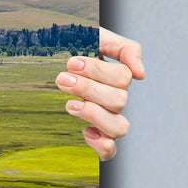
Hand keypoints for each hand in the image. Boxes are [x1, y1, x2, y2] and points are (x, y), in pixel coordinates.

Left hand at [57, 27, 143, 159]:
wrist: (46, 59)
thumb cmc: (74, 48)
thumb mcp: (95, 36)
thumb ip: (123, 47)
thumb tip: (140, 73)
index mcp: (117, 77)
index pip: (122, 78)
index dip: (98, 71)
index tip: (72, 63)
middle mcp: (116, 99)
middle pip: (118, 100)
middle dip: (88, 89)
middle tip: (62, 79)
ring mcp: (107, 119)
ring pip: (119, 127)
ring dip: (94, 115)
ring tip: (69, 104)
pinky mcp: (96, 136)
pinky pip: (109, 150)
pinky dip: (101, 144)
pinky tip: (84, 131)